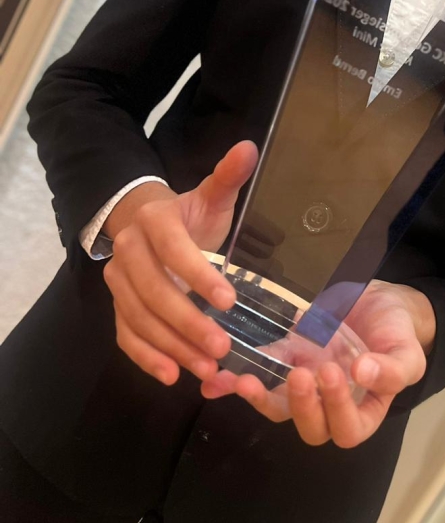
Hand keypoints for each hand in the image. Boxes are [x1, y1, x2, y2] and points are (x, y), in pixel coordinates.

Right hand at [102, 141, 257, 386]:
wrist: (146, 226)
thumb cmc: (190, 216)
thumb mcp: (211, 196)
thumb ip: (228, 177)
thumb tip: (249, 148)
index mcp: (154, 221)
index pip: (174, 250)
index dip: (198, 276)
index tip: (229, 301)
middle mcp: (128, 251)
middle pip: (154, 292)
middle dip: (187, 323)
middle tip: (221, 348)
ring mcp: (118, 283)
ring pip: (139, 318)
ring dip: (172, 346)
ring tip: (207, 368)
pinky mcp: (117, 307)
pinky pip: (126, 335)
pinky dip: (147, 358)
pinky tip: (173, 375)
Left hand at [201, 280, 434, 447]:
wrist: (378, 298)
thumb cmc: (398, 330)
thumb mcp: (407, 350)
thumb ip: (392, 368)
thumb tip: (363, 373)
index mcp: (364, 409)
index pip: (348, 429)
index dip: (337, 409)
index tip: (333, 373)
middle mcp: (330, 404)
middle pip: (310, 427)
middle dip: (301, 406)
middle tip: (300, 375)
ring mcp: (305, 383)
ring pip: (279, 407)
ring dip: (259, 400)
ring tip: (245, 382)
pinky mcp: (286, 358)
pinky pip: (260, 374)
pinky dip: (234, 381)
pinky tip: (214, 380)